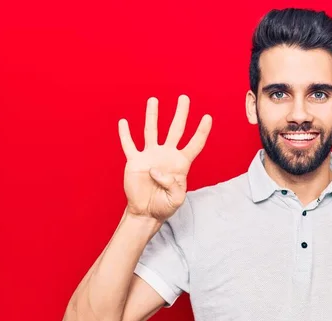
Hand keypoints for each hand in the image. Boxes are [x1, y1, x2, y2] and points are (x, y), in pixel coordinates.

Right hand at [118, 95, 211, 221]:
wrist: (146, 212)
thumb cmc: (165, 205)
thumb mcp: (177, 198)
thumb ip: (173, 185)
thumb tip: (156, 170)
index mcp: (181, 163)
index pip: (194, 144)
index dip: (202, 131)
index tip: (208, 117)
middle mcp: (167, 155)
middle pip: (176, 129)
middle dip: (181, 113)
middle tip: (184, 98)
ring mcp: (150, 156)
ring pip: (152, 131)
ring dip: (152, 115)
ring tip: (154, 100)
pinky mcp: (135, 161)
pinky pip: (129, 145)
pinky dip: (125, 134)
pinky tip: (124, 122)